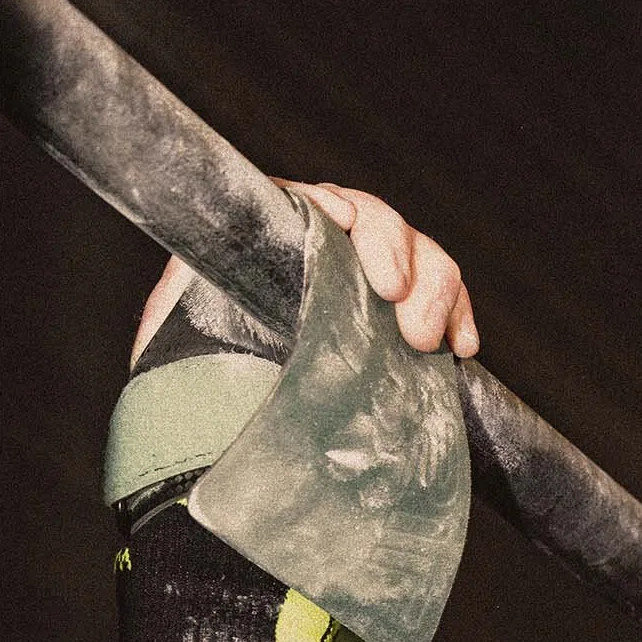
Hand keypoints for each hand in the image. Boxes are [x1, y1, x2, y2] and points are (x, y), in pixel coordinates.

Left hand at [130, 182, 478, 366]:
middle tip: (395, 296)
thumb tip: (181, 291)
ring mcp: (373, 284)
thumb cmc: (200, 381)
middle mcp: (330, 252)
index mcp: (276, 241)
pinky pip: (446, 300)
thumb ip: (182, 303)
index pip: (315, 203)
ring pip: (423, 256)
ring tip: (427, 339)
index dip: (336, 207)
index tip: (343, 222)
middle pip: (379, 221)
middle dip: (396, 251)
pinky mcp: (404, 320)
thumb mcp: (179, 334)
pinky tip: (461, 347)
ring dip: (434, 289)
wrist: (234, 439)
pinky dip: (458, 317)